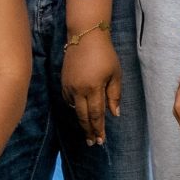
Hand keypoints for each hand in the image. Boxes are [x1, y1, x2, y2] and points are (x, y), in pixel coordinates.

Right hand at [63, 25, 122, 145]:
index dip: (99, 129)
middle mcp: (78, 90)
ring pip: (74, 109)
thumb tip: (114, 114)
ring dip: (82, 121)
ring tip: (88, 131)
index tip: (101, 140)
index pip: (96, 114)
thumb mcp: (115, 74)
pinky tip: (80, 111)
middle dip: (88, 131)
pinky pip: (69, 100)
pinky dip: (75, 108)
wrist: (85, 36)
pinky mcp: (63, 82)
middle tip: (92, 143)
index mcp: (93, 88)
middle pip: (83, 116)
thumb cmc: (105, 54)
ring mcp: (69, 86)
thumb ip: (114, 95)